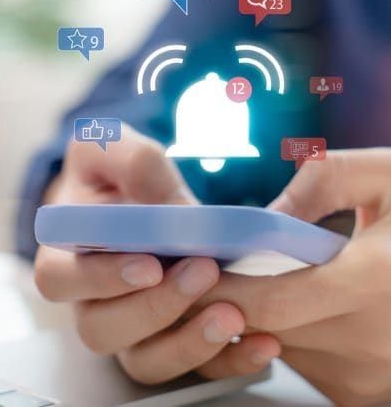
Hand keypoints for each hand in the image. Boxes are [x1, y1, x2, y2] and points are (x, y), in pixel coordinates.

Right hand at [34, 123, 273, 383]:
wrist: (143, 198)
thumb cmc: (117, 174)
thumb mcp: (114, 148)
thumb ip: (131, 161)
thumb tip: (170, 210)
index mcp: (63, 254)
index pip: (59, 280)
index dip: (100, 279)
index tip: (150, 264)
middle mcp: (90, 302)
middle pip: (99, 328)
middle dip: (153, 308)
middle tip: (203, 271)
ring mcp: (130, 331)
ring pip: (142, 361)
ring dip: (187, 344)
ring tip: (232, 315)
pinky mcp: (171, 346)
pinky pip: (194, 372)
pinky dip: (231, 362)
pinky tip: (262, 342)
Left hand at [197, 148, 390, 404]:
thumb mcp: (389, 174)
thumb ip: (325, 182)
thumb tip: (265, 213)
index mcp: (378, 280)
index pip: (273, 301)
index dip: (218, 288)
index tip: (188, 265)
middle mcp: (375, 336)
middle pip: (265, 328)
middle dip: (219, 299)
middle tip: (192, 268)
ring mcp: (370, 372)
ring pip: (276, 348)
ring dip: (250, 317)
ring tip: (245, 278)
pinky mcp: (364, 391)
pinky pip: (300, 367)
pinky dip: (281, 338)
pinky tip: (289, 304)